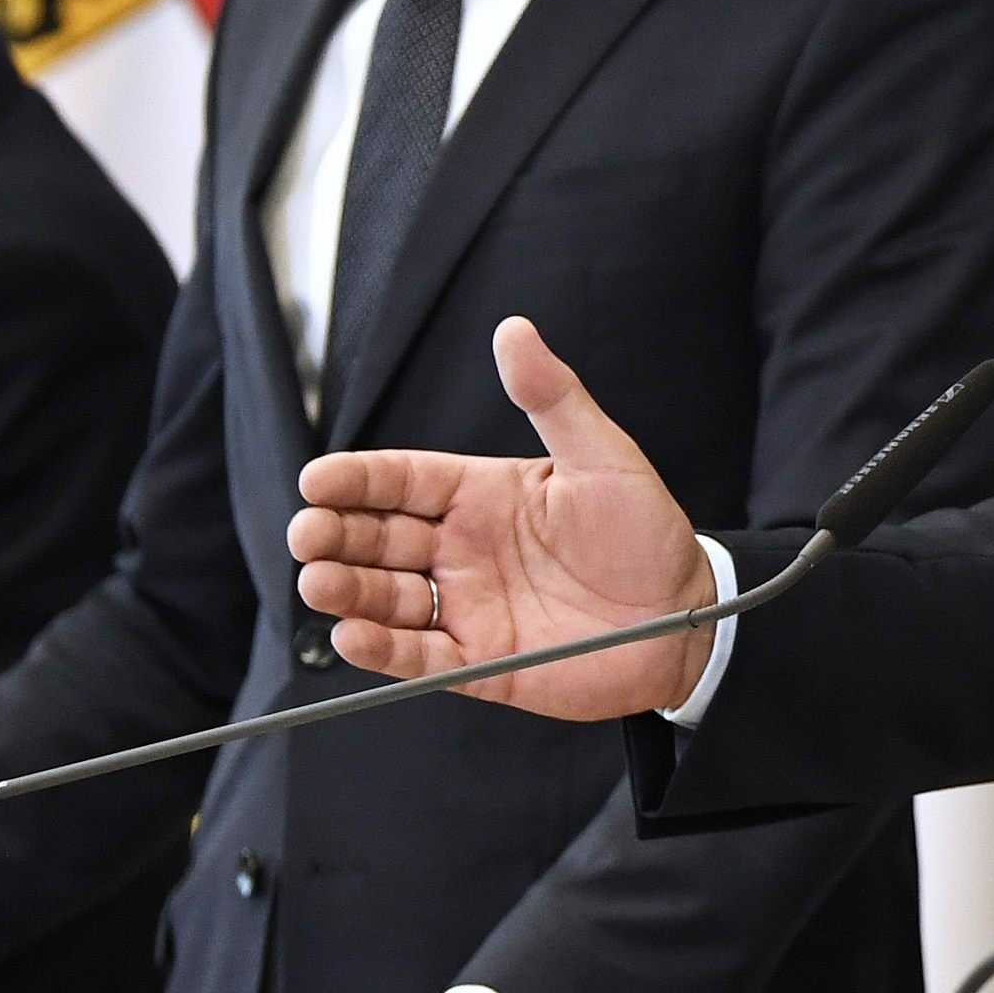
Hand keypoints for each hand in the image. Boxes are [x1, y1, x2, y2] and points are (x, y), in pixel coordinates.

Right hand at [288, 316, 713, 717]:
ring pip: (385, 596)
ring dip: (346, 590)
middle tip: (307, 534)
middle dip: (334, 534)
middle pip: (377, 537)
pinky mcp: (477, 662)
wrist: (687, 619)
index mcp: (483, 494)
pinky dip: (379, 648)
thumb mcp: (603, 456)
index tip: (317, 479)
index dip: (356, 479)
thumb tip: (515, 330)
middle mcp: (463, 548)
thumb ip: (553, 397)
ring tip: (318, 581)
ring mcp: (466, 606)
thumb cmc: (648, 534)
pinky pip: (416, 655)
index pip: (401, 481)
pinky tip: (350, 635)